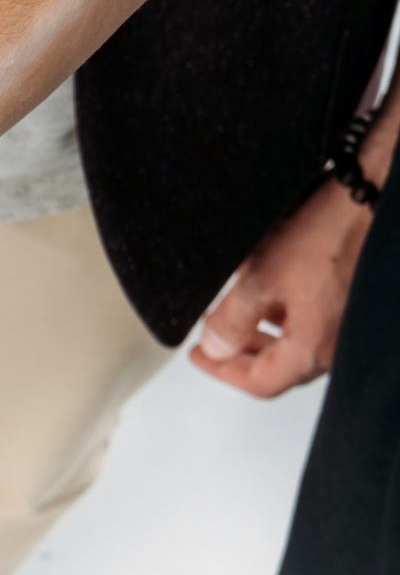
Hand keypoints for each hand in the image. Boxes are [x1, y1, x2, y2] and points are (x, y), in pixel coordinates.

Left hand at [191, 177, 371, 397]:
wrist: (374, 192)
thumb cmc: (332, 230)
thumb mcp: (262, 277)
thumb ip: (232, 320)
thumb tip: (216, 347)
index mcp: (315, 347)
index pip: (261, 382)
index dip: (222, 371)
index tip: (199, 356)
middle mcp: (339, 342)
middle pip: (281, 366)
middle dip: (242, 353)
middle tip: (213, 339)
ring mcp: (350, 323)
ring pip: (299, 341)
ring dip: (264, 332)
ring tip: (235, 311)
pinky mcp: (357, 301)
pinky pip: (317, 320)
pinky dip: (289, 314)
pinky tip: (271, 293)